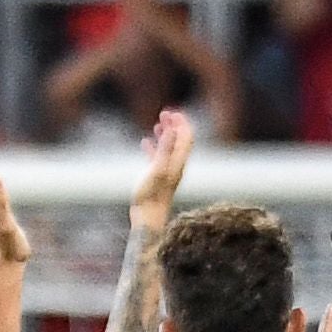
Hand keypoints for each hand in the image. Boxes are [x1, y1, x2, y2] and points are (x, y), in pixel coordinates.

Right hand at [127, 104, 194, 233]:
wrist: (148, 218)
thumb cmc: (151, 195)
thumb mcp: (157, 169)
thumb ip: (165, 148)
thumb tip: (173, 128)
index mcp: (178, 162)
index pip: (186, 137)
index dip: (181, 123)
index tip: (172, 112)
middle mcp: (176, 166)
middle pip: (180, 141)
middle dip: (174, 126)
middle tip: (164, 113)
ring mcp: (167, 172)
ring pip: (170, 148)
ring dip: (166, 135)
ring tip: (157, 124)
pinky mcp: (158, 178)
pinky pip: (158, 158)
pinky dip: (154, 147)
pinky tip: (145, 142)